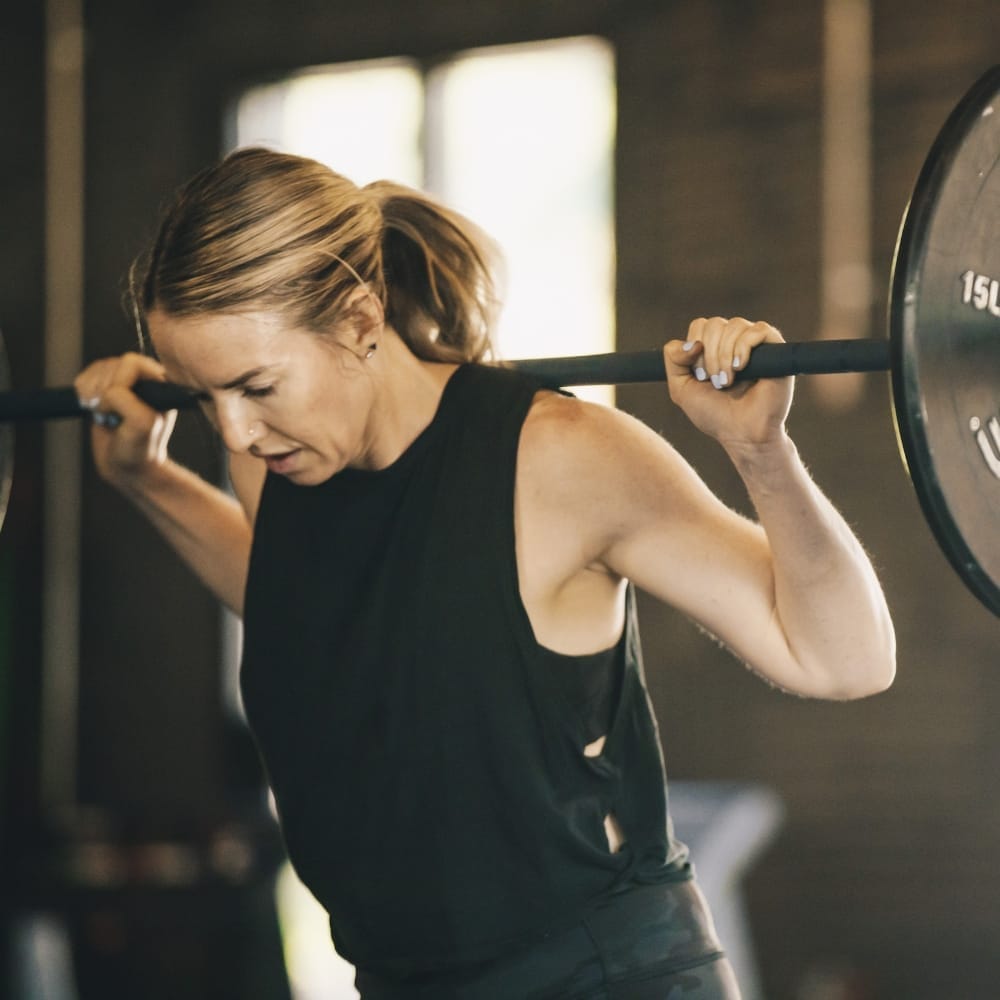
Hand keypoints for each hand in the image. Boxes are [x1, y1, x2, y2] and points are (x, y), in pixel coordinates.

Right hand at [74, 352, 177, 485]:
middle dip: (101, 390)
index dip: (117, 383)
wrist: (126, 468)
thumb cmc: (139, 450)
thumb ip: (128, 401)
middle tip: (105, 415)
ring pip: (99, 369)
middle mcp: (146, 380)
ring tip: (100, 414)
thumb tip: (110, 390)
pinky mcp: (108, 389)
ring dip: (91, 391)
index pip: (131, 362)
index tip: (115, 410)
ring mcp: (126, 383)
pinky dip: (82, 390)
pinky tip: (92, 408)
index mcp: (162, 385)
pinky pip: (88, 376)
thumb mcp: (141, 426)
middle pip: (112, 364)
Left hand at [663, 317, 793, 449]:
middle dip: (708, 355)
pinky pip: (758, 330)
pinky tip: (740, 367)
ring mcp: (756, 343)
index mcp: (715, 347)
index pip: (700, 325)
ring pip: (734, 326)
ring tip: (727, 382)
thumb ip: (673, 360)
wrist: (741, 433)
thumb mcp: (681, 388)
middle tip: (714, 382)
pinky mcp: (776, 348)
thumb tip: (692, 343)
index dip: (694, 347)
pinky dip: (743, 348)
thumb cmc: (714, 414)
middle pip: (714, 324)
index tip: (700, 376)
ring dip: (724, 356)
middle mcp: (735, 340)